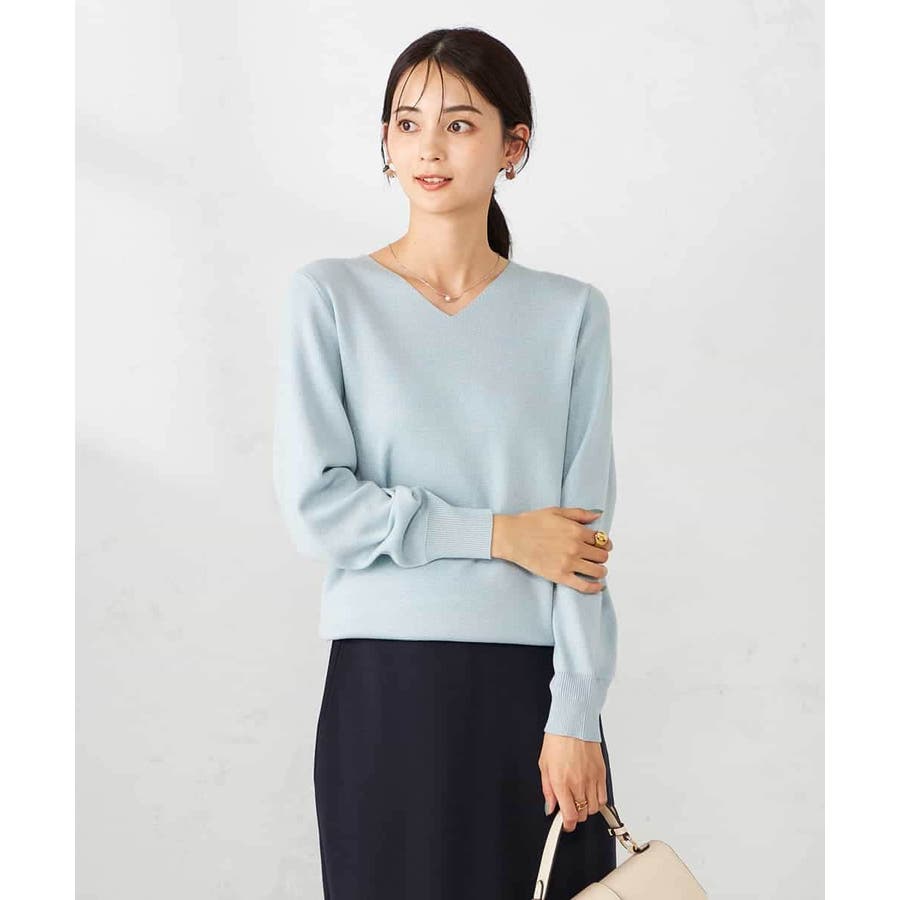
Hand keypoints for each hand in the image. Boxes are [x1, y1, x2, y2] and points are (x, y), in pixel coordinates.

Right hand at [491, 508, 613, 592]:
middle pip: (602, 556)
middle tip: (597, 557)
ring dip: (601, 571)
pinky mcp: (560, 576)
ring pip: (597, 571)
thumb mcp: (556, 512)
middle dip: (602, 556)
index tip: (602, 545)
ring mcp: (569, 563)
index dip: (604, 543)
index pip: (602, 540)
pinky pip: (584, 586)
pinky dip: (594, 587)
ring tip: (597, 570)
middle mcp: (576, 547)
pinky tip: (597, 586)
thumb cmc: (531, 522)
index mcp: (576, 530)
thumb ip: (579, 514)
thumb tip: (597, 516)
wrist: (512, 537)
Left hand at [538, 732, 607, 831]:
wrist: (573, 723)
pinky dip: (597, 800)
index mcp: (561, 782)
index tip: (565, 824)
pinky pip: (604, 797)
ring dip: (586, 808)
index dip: (567, 825)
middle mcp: (578, 783)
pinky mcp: (602, 773)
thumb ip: (547, 790)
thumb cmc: (557, 740)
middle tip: (570, 808)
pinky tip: (590, 794)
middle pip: (582, 814)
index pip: (569, 816)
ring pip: (594, 808)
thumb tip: (550, 807)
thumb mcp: (544, 765)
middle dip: (575, 815)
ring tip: (579, 799)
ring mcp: (592, 779)